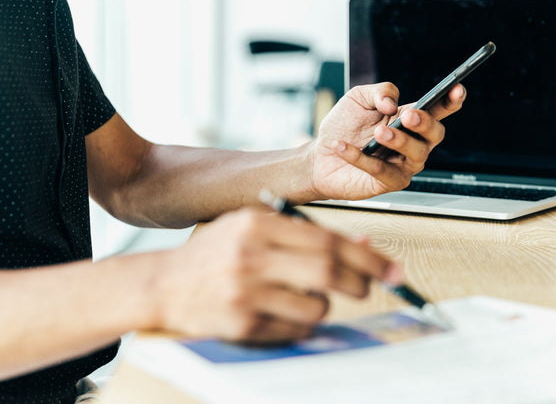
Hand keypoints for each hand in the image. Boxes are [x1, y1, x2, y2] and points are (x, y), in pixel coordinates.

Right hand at [152, 208, 399, 342]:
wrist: (163, 285)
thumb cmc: (216, 253)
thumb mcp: (256, 229)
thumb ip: (306, 234)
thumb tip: (364, 245)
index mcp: (258, 224)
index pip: (328, 240)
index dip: (367, 257)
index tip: (392, 268)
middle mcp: (251, 255)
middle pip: (328, 272)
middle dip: (361, 282)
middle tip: (369, 286)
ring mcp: (244, 292)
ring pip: (316, 307)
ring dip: (325, 307)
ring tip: (307, 298)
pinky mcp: (240, 324)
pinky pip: (294, 331)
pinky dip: (301, 325)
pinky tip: (283, 313)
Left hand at [309, 81, 465, 200]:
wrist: (320, 156)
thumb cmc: (343, 127)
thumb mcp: (358, 98)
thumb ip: (379, 91)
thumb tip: (392, 102)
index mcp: (409, 120)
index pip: (437, 110)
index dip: (450, 101)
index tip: (456, 89)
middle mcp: (412, 143)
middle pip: (435, 134)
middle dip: (425, 123)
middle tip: (408, 115)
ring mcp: (402, 165)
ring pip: (417, 155)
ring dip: (400, 141)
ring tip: (378, 133)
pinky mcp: (387, 183)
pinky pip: (381, 170)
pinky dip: (361, 158)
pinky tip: (343, 146)